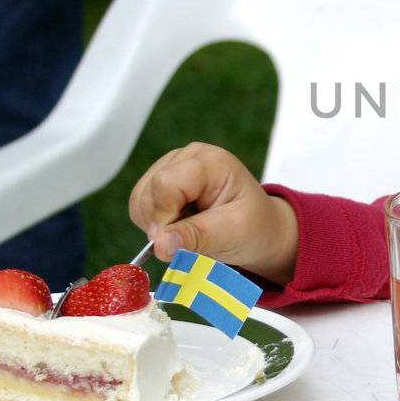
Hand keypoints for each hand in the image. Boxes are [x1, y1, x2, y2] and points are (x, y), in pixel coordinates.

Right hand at [127, 142, 296, 282]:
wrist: (260, 229)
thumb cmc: (253, 228)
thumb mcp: (232, 234)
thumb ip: (196, 236)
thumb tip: (158, 244)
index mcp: (211, 162)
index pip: (166, 183)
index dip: (165, 217)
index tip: (178, 241)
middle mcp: (189, 156)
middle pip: (148, 191)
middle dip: (162, 224)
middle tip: (192, 236)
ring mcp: (173, 165)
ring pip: (140, 199)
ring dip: (157, 225)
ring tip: (190, 229)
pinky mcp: (162, 179)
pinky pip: (140, 205)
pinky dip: (155, 224)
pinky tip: (180, 225)